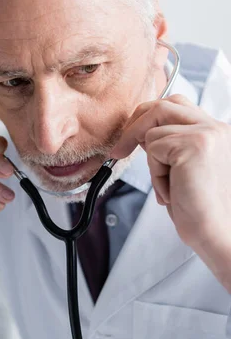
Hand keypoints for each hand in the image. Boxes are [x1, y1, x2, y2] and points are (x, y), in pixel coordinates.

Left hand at [112, 94, 230, 289]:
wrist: (218, 233)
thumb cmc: (201, 209)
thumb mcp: (185, 169)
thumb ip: (171, 146)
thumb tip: (142, 134)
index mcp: (217, 132)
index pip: (177, 106)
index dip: (148, 118)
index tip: (131, 139)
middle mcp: (216, 128)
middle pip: (163, 105)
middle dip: (135, 125)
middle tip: (119, 150)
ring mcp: (206, 133)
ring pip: (153, 130)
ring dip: (151, 161)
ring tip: (168, 185)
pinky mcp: (193, 144)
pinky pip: (153, 149)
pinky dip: (155, 173)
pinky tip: (172, 190)